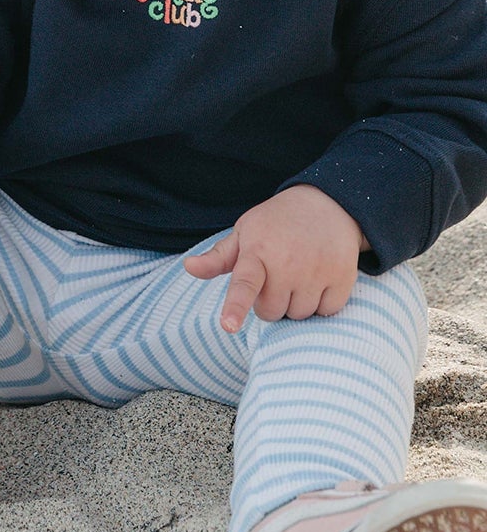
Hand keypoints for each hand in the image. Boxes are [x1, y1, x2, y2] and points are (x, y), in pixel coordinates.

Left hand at [184, 185, 369, 331]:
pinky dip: (322, 303)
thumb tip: (188, 268)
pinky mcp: (342, 277)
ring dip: (296, 304)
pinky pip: (327, 312)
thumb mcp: (245, 232)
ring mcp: (317, 271)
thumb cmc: (277, 224)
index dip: (236, 306)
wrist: (327, 204)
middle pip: (272, 312)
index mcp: (258, 250)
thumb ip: (218, 257)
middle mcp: (287, 262)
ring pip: (299, 315)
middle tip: (277, 277)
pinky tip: (319, 279)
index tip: (229, 326)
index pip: (244, 284)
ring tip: (299, 275)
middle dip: (271, 302)